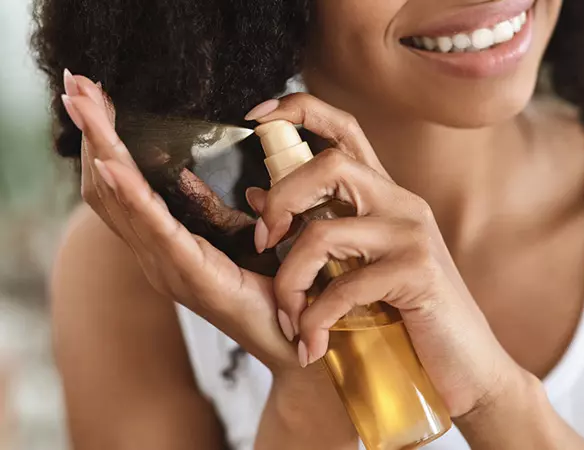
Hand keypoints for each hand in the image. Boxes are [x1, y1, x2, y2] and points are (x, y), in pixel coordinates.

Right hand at [60, 73, 357, 447]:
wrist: (297, 342)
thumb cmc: (278, 293)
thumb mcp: (259, 247)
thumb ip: (247, 219)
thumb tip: (257, 190)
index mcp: (168, 244)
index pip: (124, 185)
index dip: (105, 141)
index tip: (93, 96)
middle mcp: (157, 254)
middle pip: (110, 185)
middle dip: (93, 132)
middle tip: (75, 85)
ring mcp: (167, 267)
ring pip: (121, 199)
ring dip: (101, 148)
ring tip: (83, 104)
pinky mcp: (190, 275)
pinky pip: (153, 227)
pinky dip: (130, 193)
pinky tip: (112, 162)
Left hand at [246, 93, 526, 417]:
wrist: (465, 365)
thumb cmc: (404, 315)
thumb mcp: (357, 265)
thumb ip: (317, 229)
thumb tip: (257, 196)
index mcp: (384, 196)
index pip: (344, 128)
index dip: (298, 110)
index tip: (254, 118)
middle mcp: (401, 203)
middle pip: (327, 165)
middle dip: (280, 201)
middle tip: (264, 244)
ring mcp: (413, 235)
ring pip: (324, 233)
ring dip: (290, 282)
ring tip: (289, 319)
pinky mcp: (419, 273)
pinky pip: (345, 287)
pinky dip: (316, 319)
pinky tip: (313, 344)